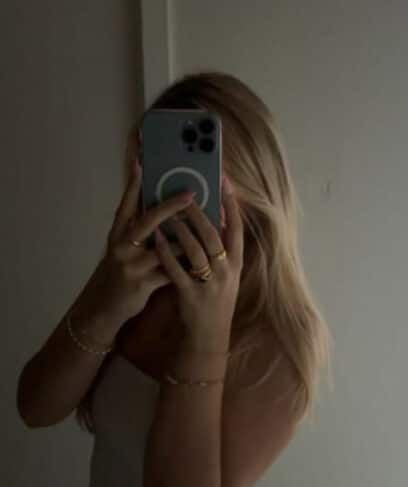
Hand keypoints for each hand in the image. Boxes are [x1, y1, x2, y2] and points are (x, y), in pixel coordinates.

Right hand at [76, 157, 195, 330]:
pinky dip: (186, 264)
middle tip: (190, 193)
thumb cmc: (119, 273)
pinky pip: (170, 271)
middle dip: (170, 206)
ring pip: (164, 246)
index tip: (143, 163)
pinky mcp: (141, 284)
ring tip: (208, 223)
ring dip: (187, 237)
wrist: (104, 307)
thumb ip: (139, 232)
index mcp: (117, 235)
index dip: (134, 185)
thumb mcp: (122, 249)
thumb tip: (163, 212)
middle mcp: (121, 246)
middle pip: (147, 221)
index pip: (126, 205)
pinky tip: (203, 256)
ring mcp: (131, 265)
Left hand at [154, 176, 243, 350]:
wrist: (210, 334)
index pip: (237, 228)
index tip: (225, 181)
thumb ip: (221, 249)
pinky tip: (157, 238)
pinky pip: (176, 268)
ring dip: (180, 228)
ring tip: (168, 212)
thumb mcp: (227, 274)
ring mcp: (209, 283)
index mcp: (236, 263)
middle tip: (186, 194)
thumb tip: (215, 216)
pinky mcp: (191, 294)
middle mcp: (227, 271)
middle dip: (199, 212)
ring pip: (195, 249)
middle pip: (213, 235)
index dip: (232, 204)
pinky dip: (166, 251)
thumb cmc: (216, 299)